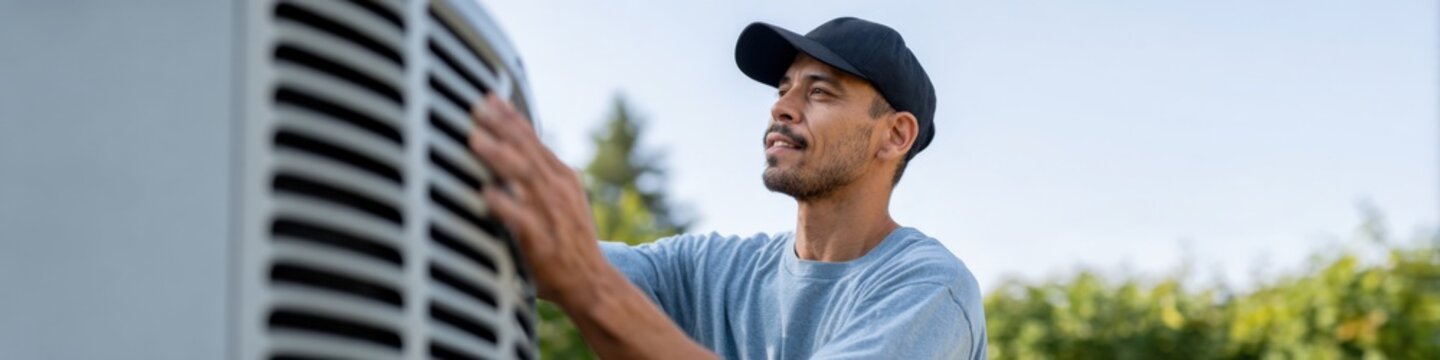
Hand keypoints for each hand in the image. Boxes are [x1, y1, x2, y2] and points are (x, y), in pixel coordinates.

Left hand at [468, 95, 715, 358]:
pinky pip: (521, 218)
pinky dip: (503, 203)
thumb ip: (535, 178)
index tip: (490, 97)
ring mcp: (552, 212)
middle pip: (526, 149)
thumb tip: (504, 151)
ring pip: (523, 176)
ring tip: (475, 139)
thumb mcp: (558, 200)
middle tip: (477, 107)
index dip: (512, 118)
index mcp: (561, 176)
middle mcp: (557, 188)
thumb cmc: (565, 241)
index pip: (533, 140)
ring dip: (498, 156)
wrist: (591, 281)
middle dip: (501, 126)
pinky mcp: (543, 240)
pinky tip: (484, 193)